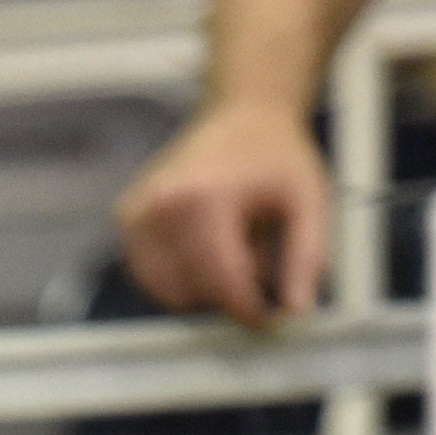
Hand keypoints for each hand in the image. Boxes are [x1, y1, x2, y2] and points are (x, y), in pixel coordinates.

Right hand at [114, 97, 334, 326]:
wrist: (243, 114)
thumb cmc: (275, 153)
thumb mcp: (309, 201)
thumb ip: (306, 259)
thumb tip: (295, 312)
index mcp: (205, 198)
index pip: (222, 282)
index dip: (249, 311)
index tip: (267, 320)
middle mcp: (161, 206)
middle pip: (194, 292)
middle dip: (229, 290)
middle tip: (254, 256)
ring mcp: (137, 213)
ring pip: (168, 291)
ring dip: (203, 285)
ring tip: (228, 245)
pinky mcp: (126, 219)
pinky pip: (150, 276)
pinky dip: (179, 274)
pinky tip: (202, 244)